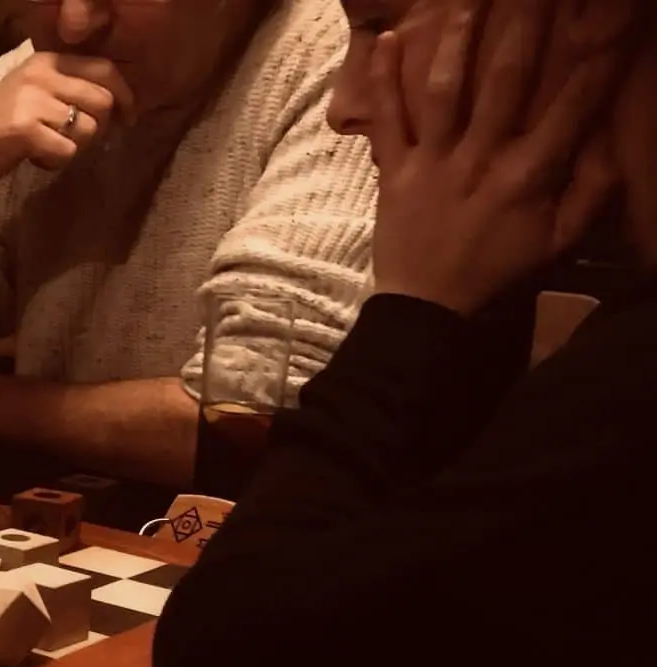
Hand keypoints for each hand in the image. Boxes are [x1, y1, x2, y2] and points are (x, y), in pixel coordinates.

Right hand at [0, 50, 134, 195]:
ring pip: (89, 129)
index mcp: (45, 60)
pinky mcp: (25, 129)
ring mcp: (31, 100)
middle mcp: (40, 73)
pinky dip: (56, 163)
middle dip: (99, 129)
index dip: (125, 96)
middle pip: (103, 100)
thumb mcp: (33, 94)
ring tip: (47, 149)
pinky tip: (35, 159)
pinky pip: (68, 151)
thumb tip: (118, 102)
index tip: (127, 119)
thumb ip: (69, 89)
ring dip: (75, 148)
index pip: (105, 69)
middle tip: (77, 142)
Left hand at [368, 0, 632, 315]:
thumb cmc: (498, 270)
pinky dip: (383, 79)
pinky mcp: (394, 168)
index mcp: (528, 174)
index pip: (570, 109)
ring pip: (446, 89)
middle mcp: (481, 157)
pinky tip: (385, 38)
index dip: (593, 64)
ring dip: (457, 38)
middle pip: (506, 81)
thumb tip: (615, 143)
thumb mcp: (557, 240)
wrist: (427, 306)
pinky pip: (388, 118)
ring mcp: (434, 160)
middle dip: (524, 28)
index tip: (607, 25)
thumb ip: (590, 192)